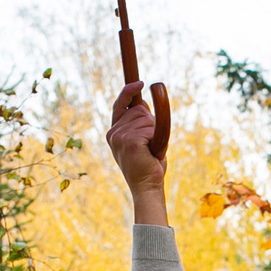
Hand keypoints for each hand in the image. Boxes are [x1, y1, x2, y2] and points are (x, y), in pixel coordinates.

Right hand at [109, 81, 170, 224]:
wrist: (147, 186)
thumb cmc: (148, 164)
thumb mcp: (142, 139)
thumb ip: (139, 122)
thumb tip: (142, 101)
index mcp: (114, 132)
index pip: (120, 105)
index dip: (129, 92)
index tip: (140, 83)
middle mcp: (114, 132)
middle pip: (139, 110)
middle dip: (151, 122)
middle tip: (151, 144)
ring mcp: (120, 136)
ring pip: (147, 119)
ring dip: (155, 132)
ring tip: (151, 150)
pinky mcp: (130, 141)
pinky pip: (151, 128)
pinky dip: (157, 138)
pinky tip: (151, 152)